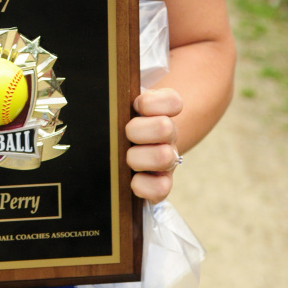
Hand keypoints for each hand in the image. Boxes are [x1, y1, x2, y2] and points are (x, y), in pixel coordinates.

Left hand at [125, 88, 182, 203]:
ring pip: (164, 157)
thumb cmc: (121, 123)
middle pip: (166, 128)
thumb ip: (120, 98)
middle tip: (126, 134)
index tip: (136, 105)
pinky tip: (133, 180)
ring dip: (139, 158)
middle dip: (138, 131)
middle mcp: (168, 135)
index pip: (173, 101)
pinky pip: (161, 189)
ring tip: (127, 158)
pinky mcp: (161, 184)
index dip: (151, 103)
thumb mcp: (121, 106)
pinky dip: (144, 186)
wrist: (127, 150)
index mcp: (160, 111)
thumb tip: (114, 99)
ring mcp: (167, 159)